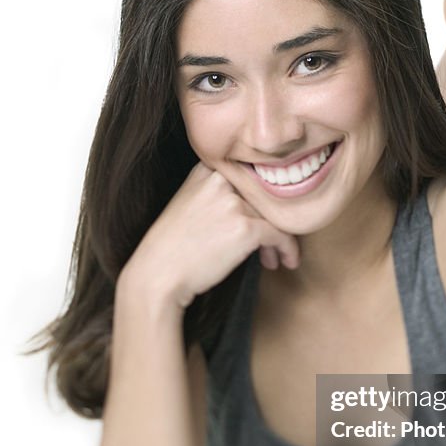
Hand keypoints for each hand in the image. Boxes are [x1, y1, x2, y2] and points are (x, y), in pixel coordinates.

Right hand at [122, 162, 299, 308]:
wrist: (158, 274)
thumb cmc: (173, 248)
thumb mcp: (189, 205)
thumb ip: (218, 195)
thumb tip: (258, 205)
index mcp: (206, 170)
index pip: (248, 178)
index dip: (259, 201)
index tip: (261, 220)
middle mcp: (220, 180)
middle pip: (263, 196)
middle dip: (269, 222)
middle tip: (269, 247)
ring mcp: (233, 202)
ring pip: (275, 215)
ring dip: (278, 240)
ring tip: (272, 258)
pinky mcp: (245, 227)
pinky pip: (281, 234)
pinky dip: (287, 249)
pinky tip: (285, 262)